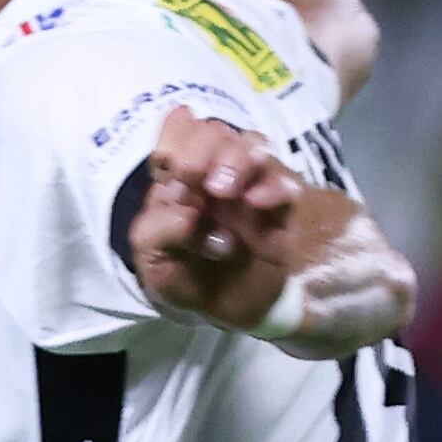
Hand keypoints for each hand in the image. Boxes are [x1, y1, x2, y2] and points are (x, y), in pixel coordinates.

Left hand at [128, 105, 316, 325]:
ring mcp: (251, 186)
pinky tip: (257, 201)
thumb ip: (155, 233)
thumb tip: (184, 213)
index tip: (167, 161)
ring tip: (223, 190)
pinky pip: (287, 184)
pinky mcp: (282, 208)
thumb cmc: (186, 278)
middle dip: (202, 146)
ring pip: (253, 146)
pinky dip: (274, 187)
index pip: (176, 137)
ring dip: (236, 158)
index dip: (173, 138)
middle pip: (215, 133)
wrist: (228, 308)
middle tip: (193, 175)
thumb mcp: (154, 263)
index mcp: (176, 180)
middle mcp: (214, 174)